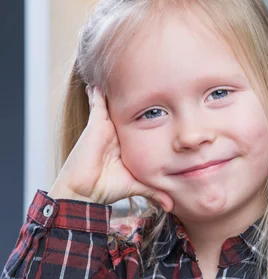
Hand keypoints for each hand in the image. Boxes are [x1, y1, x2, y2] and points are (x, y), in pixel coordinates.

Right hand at [48, 86, 173, 210]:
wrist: (85, 190)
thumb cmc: (107, 188)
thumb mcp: (137, 185)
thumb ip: (154, 191)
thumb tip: (171, 205)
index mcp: (125, 144)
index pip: (138, 125)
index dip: (148, 115)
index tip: (161, 104)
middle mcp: (115, 133)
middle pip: (128, 111)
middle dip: (136, 97)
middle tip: (147, 80)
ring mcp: (105, 127)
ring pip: (114, 104)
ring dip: (118, 91)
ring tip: (123, 73)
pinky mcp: (96, 123)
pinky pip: (97, 102)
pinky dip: (98, 91)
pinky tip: (99, 79)